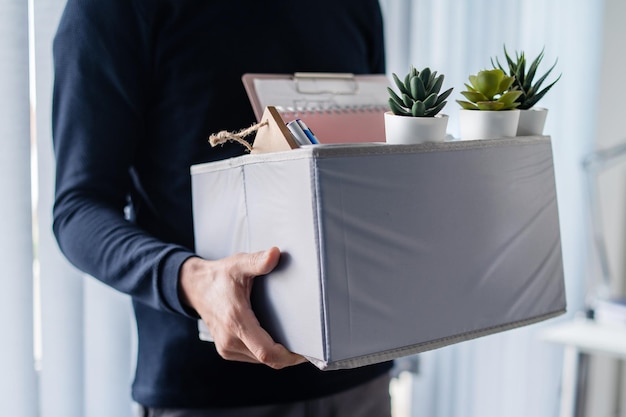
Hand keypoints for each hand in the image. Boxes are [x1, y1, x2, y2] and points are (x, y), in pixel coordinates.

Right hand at [179, 247, 305, 368]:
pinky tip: (274, 340)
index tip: (304, 352)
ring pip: (259, 360)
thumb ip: (258, 261)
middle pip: (266, 359)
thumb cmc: (218, 276)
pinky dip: (265, 352)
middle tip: (307, 346)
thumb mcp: (238, 264)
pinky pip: (252, 357)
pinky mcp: (226, 350)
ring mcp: (227, 347)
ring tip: (293, 341)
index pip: (265, 351)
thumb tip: (275, 254)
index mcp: (236, 321)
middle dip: (288, 356)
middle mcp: (229, 339)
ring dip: (277, 354)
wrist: (195, 287)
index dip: (288, 356)